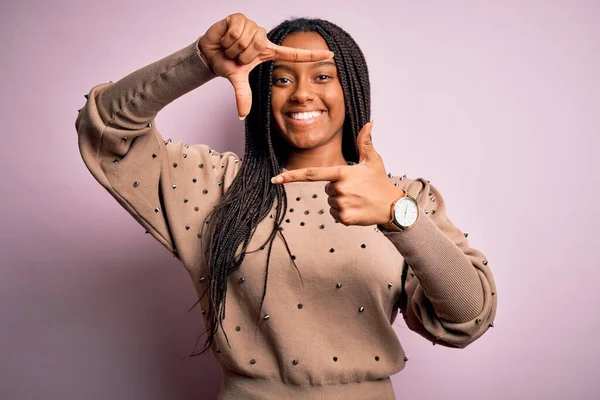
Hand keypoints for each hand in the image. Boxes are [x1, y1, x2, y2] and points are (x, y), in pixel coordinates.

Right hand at [199, 13, 334, 118]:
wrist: (209, 53)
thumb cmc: (227, 64)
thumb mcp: (237, 79)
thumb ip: (243, 96)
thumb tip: (242, 115)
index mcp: (268, 52)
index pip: (294, 54)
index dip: (312, 54)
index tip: (331, 54)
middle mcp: (263, 37)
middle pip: (257, 46)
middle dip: (242, 55)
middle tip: (235, 56)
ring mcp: (253, 26)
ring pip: (247, 39)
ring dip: (234, 47)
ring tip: (230, 47)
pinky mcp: (240, 18)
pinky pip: (237, 31)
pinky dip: (227, 38)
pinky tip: (225, 38)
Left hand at [271, 121, 404, 225]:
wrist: (393, 206)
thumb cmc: (380, 181)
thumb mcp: (373, 160)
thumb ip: (365, 142)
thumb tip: (369, 123)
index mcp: (341, 173)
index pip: (311, 174)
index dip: (291, 177)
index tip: (275, 179)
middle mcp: (339, 189)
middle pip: (326, 189)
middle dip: (337, 188)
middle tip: (356, 189)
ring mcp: (341, 204)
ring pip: (330, 202)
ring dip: (341, 201)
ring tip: (358, 199)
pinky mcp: (345, 218)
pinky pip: (335, 214)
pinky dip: (344, 213)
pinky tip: (358, 209)